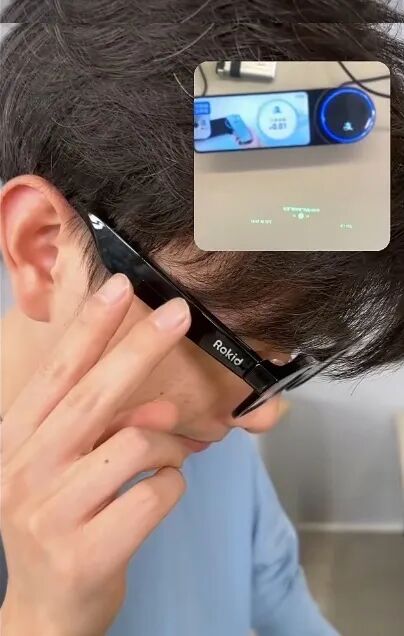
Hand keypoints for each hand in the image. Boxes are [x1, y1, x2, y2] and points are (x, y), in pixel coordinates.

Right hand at [0, 274, 191, 635]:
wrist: (44, 610)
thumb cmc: (60, 521)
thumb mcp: (65, 466)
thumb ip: (103, 429)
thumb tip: (158, 407)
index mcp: (15, 440)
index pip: (57, 373)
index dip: (89, 327)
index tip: (118, 286)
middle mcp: (24, 470)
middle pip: (94, 396)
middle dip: (141, 346)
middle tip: (178, 312)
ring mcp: (50, 513)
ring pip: (138, 444)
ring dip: (170, 447)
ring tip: (166, 461)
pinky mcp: (85, 552)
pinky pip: (156, 493)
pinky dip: (172, 486)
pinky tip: (157, 496)